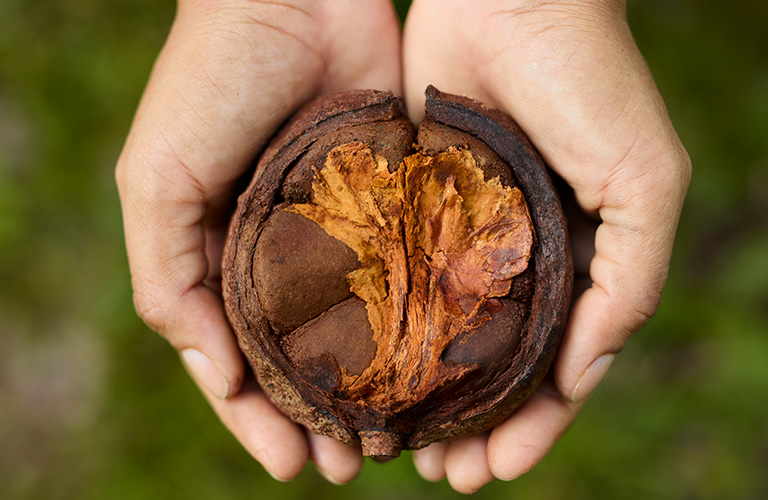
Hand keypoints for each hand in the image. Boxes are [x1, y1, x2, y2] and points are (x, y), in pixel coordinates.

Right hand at [115, 0, 400, 483]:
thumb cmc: (211, 83)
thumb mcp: (157, 182)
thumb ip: (166, 279)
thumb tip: (214, 374)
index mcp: (222, 259)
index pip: (237, 360)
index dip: (256, 418)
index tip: (287, 463)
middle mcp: (282, 258)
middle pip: (302, 359)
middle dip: (321, 418)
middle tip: (351, 466)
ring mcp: (340, 236)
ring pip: (359, 333)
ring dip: (371, 389)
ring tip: (393, 441)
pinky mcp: (391, 208)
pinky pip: (404, 278)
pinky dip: (412, 327)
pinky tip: (429, 368)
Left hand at [403, 0, 690, 492]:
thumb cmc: (591, 82)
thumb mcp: (645, 183)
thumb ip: (630, 281)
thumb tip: (583, 373)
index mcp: (578, 264)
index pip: (559, 368)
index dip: (535, 425)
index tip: (498, 469)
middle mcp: (520, 260)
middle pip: (495, 366)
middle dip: (474, 425)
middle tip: (443, 474)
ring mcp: (466, 237)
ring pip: (444, 336)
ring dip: (429, 394)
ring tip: (403, 445)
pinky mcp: (416, 207)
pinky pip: (402, 279)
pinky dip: (390, 328)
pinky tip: (369, 367)